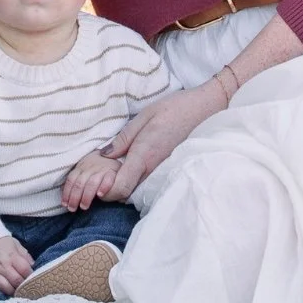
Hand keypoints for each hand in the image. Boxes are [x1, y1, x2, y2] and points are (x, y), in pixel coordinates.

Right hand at [0, 235, 33, 295]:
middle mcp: (3, 265)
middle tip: (26, 288)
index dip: (31, 276)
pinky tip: (4, 292)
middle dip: (23, 286)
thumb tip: (33, 266)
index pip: (25, 270)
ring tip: (16, 292)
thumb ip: (24, 255)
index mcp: (12, 256)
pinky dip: (0, 291)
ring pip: (6, 288)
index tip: (34, 279)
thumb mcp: (14, 243)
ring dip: (13, 291)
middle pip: (17, 281)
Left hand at [61, 150, 120, 210]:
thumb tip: (66, 197)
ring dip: (86, 196)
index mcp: (81, 166)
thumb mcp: (84, 172)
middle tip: (72, 209)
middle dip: (74, 197)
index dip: (67, 193)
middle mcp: (90, 167)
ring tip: (84, 206)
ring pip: (92, 183)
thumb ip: (76, 181)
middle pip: (80, 183)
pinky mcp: (113, 172)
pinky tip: (100, 195)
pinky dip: (104, 187)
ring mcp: (102, 169)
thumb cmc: (96, 170)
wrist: (113, 156)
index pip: (71, 179)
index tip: (64, 204)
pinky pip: (108, 180)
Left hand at [99, 83, 223, 200]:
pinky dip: (136, 181)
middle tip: (101, 177)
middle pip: (127, 193)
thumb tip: (104, 155)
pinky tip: (132, 167)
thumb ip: (124, 138)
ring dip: (123, 186)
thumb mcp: (143, 117)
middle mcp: (154, 169)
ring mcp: (163, 172)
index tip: (96, 184)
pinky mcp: (169, 170)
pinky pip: (148, 183)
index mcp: (144, 155)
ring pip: (137, 189)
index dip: (105, 191)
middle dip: (111, 190)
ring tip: (114, 170)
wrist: (206, 111)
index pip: (121, 187)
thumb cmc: (174, 109)